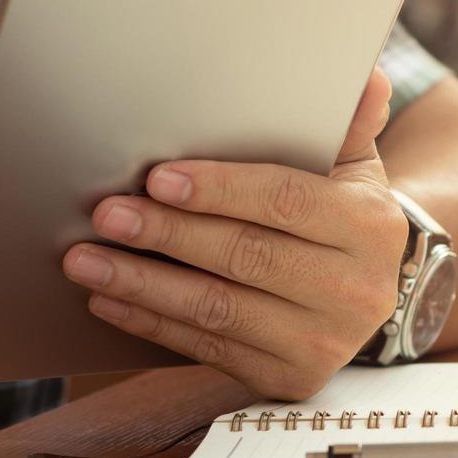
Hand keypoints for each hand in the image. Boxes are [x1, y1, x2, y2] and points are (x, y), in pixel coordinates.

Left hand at [62, 68, 407, 398]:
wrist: (363, 292)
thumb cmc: (340, 215)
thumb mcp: (352, 167)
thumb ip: (347, 123)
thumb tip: (367, 79)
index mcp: (371, 228)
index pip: (287, 202)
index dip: (220, 190)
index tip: (159, 178)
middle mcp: (356, 291)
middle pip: (247, 257)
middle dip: (167, 235)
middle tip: (106, 215)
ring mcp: (324, 342)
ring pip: (219, 310)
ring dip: (143, 284)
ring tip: (86, 260)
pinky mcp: (291, 379)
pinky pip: (209, 349)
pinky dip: (152, 324)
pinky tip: (109, 300)